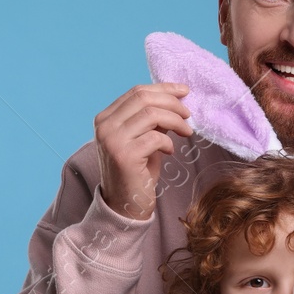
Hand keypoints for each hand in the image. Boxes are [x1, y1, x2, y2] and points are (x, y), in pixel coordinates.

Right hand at [95, 83, 193, 220]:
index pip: (136, 92)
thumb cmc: (137, 172)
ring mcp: (112, 140)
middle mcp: (104, 126)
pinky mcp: (124, 155)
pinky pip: (155, 137)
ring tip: (186, 132)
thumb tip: (177, 99)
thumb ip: (154, 119)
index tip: (185, 91)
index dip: (163, 89)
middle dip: (172, 102)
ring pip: (151, 114)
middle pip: (143, 98)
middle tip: (188, 114)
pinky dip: (168, 142)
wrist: (124, 205)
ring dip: (175, 121)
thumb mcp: (145, 139)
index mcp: (105, 118)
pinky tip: (170, 152)